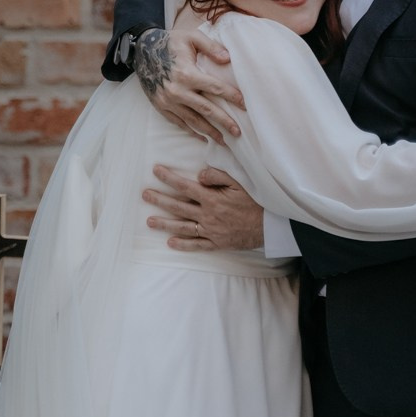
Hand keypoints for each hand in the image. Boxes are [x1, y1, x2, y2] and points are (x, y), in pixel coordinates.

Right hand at [133, 27, 244, 144]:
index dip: (232, 96)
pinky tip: (203, 138)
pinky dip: (191, 131)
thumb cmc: (170, 42)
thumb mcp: (191, 37)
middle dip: (224, 122)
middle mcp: (177, 91)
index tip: (245, 104)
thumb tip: (228, 59)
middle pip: (207, 109)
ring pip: (193, 120)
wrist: (142, 50)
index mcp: (187, 74)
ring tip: (224, 141)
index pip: (215, 88)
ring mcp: (168, 101)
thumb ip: (210, 47)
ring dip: (210, 132)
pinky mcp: (160, 106)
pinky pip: (178, 122)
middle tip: (238, 132)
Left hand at [144, 165, 264, 250]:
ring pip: (183, 227)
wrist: (270, 225)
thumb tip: (199, 175)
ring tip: (149, 221)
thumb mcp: (240, 182)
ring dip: (165, 224)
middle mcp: (208, 215)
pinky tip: (170, 243)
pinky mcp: (217, 243)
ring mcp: (211, 231)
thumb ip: (218, 176)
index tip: (156, 171)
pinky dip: (183, 245)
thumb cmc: (256, 201)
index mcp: (212, 198)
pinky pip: (197, 245)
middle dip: (160, 200)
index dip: (169, 178)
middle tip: (144, 195)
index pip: (185, 186)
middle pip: (178, 207)